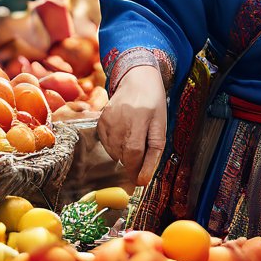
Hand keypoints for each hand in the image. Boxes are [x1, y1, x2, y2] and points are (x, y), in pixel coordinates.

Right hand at [96, 65, 166, 186]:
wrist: (137, 79)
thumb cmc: (153, 102)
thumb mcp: (160, 125)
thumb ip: (154, 152)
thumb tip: (143, 179)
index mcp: (139, 119)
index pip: (134, 153)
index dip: (136, 170)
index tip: (140, 181)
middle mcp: (120, 120)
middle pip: (123, 154)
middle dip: (133, 162)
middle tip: (142, 152)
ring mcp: (107, 120)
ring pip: (114, 152)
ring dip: (124, 153)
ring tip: (134, 136)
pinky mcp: (100, 121)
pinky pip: (106, 144)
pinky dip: (115, 146)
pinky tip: (124, 134)